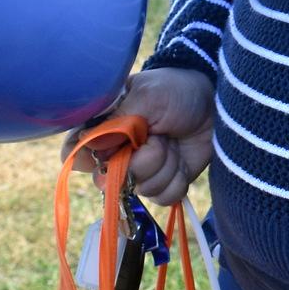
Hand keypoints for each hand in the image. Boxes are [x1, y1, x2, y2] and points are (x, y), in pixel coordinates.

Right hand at [63, 67, 215, 204]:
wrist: (213, 104)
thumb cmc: (175, 91)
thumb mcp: (146, 97)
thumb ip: (119, 122)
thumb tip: (89, 146)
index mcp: (103, 129)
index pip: (75, 154)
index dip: (89, 159)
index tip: (113, 149)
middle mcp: (116, 154)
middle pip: (109, 181)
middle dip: (140, 161)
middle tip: (158, 137)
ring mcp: (139, 171)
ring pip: (141, 189)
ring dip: (164, 165)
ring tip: (172, 141)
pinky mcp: (162, 183)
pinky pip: (162, 197)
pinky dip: (177, 179)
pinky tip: (182, 159)